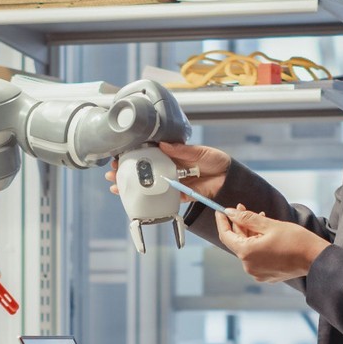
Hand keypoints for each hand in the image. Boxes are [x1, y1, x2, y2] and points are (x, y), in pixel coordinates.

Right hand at [105, 142, 230, 200]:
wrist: (231, 179)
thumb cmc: (217, 161)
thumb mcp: (201, 152)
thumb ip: (183, 150)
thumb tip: (163, 145)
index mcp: (174, 155)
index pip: (150, 153)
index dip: (134, 154)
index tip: (119, 155)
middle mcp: (170, 168)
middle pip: (144, 169)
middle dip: (126, 171)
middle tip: (111, 172)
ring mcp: (173, 182)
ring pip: (149, 184)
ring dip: (132, 185)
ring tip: (116, 185)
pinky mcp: (179, 195)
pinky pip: (162, 197)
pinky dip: (149, 198)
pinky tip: (135, 199)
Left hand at [215, 206, 328, 282]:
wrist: (316, 259)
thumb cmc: (296, 240)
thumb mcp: (270, 225)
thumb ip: (247, 218)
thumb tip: (229, 212)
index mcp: (247, 252)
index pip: (225, 235)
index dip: (222, 221)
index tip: (220, 211)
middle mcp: (248, 266)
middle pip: (238, 242)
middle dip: (240, 225)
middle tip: (243, 208)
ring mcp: (257, 273)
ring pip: (248, 249)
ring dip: (251, 235)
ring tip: (262, 220)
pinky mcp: (266, 276)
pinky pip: (257, 258)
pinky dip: (259, 246)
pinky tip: (268, 236)